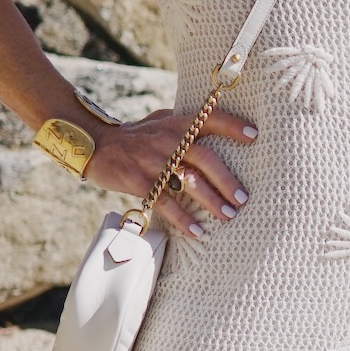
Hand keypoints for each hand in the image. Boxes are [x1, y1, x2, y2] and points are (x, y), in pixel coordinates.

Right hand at [88, 99, 256, 242]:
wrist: (95, 144)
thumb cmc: (136, 136)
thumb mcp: (160, 121)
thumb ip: (185, 123)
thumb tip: (216, 124)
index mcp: (176, 124)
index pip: (208, 119)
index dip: (231, 125)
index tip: (254, 135)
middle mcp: (167, 140)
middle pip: (204, 157)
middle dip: (226, 179)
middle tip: (243, 198)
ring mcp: (151, 160)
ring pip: (187, 181)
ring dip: (210, 200)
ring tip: (229, 215)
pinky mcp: (137, 180)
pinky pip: (164, 202)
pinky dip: (182, 218)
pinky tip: (198, 231)